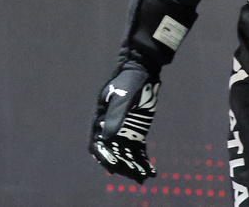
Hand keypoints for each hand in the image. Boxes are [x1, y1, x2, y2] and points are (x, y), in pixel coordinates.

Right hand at [89, 63, 158, 183]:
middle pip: (113, 154)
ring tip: (144, 177)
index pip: (97, 145)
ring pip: (126, 156)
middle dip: (123, 166)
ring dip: (133, 168)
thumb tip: (106, 138)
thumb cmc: (129, 81)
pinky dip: (143, 162)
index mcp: (100, 120)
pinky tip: (151, 171)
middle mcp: (110, 130)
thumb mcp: (123, 97)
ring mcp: (123, 132)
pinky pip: (138, 151)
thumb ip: (116, 116)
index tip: (113, 167)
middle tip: (134, 175)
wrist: (143, 71)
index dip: (103, 158)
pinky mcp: (136, 133)